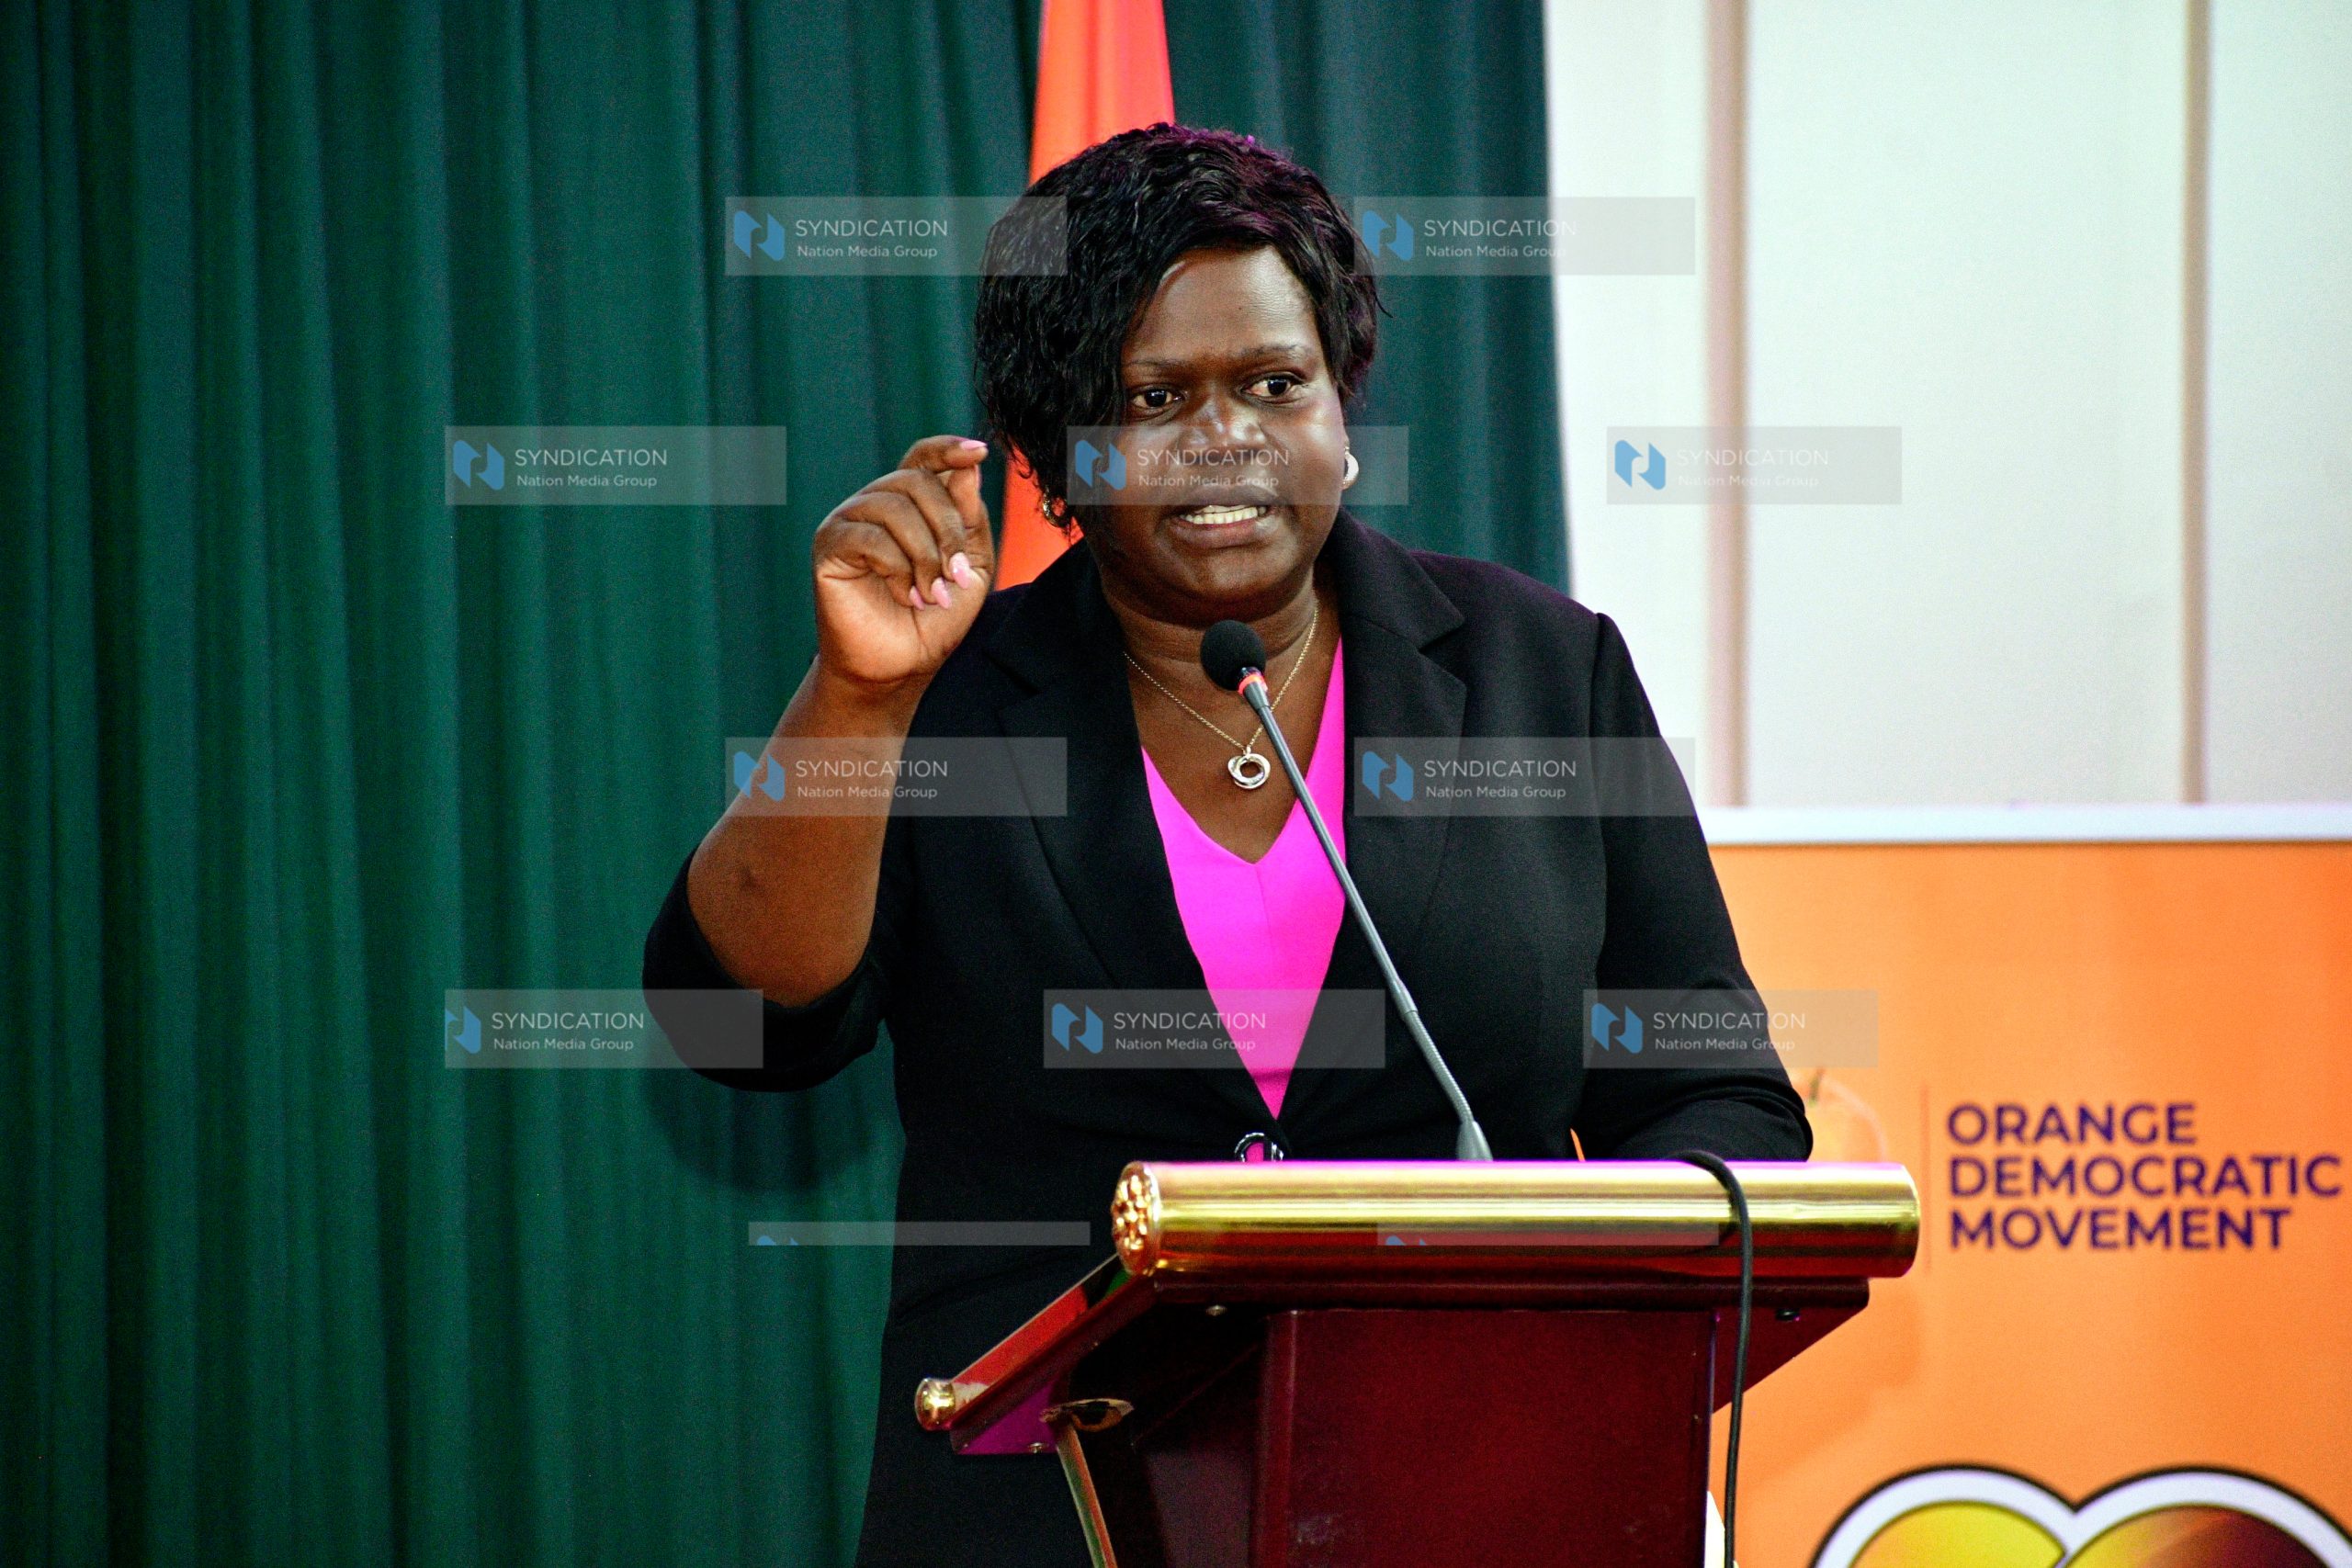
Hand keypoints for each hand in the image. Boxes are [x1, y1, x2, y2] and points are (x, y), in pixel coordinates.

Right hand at [810, 435, 995, 691]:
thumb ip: (970, 519)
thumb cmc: (935, 618)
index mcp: (911, 503)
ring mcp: (849, 520)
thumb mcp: (970, 567)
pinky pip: (870, 536)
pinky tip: (905, 597)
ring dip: (925, 556)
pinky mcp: (830, 545)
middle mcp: (877, 503)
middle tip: (956, 576)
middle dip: (948, 529)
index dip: (949, 447)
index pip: (924, 457)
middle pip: (918, 481)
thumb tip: (967, 468)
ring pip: (896, 507)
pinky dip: (897, 569)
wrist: (901, 667)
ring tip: (932, 595)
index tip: (979, 451)